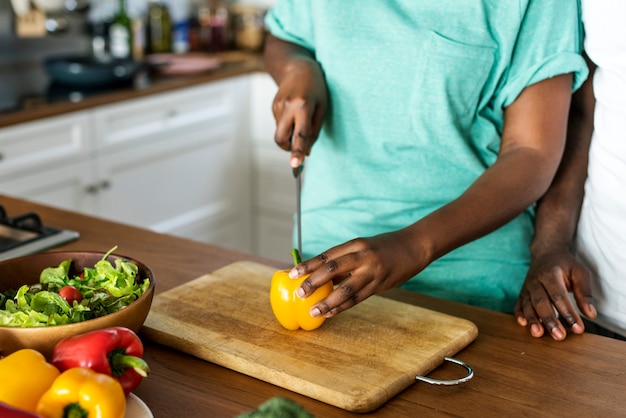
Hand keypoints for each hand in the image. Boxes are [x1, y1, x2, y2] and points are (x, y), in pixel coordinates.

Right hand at [271, 59, 326, 167]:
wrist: (297, 67)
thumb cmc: (315, 87)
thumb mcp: (322, 107)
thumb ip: (314, 131)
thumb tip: (306, 152)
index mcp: (303, 105)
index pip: (300, 134)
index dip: (298, 151)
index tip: (295, 164)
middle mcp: (287, 106)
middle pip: (281, 138)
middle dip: (288, 148)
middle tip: (299, 148)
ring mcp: (277, 107)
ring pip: (280, 133)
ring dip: (290, 135)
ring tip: (301, 120)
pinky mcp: (273, 107)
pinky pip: (280, 125)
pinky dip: (288, 127)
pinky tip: (295, 114)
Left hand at [288, 230, 425, 317]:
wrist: (414, 246)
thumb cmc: (384, 247)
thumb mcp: (363, 247)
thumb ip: (344, 260)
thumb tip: (320, 276)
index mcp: (355, 244)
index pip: (326, 255)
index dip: (308, 265)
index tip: (292, 274)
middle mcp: (362, 256)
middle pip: (333, 269)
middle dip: (314, 282)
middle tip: (299, 293)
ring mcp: (373, 271)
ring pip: (346, 289)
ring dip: (328, 302)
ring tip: (313, 311)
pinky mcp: (381, 285)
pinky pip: (358, 299)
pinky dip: (343, 307)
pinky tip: (331, 313)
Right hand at [514, 250, 595, 340]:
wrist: (546, 253)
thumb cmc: (565, 265)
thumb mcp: (580, 272)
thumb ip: (585, 292)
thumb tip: (590, 314)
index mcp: (550, 274)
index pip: (559, 295)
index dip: (568, 313)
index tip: (578, 329)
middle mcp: (535, 280)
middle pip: (541, 302)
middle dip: (550, 320)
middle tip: (559, 336)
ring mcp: (526, 287)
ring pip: (527, 305)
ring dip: (533, 320)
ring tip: (538, 334)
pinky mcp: (522, 293)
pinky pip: (518, 304)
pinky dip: (519, 314)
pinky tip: (523, 324)